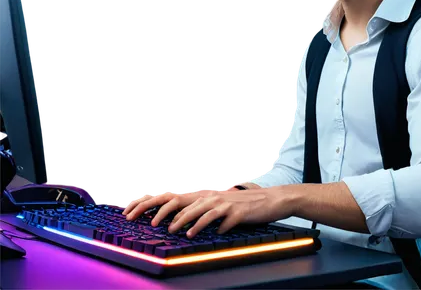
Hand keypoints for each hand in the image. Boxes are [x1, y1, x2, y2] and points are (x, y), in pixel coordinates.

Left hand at [122, 186, 293, 237]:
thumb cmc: (244, 205)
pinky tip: (202, 233)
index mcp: (206, 196)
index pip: (176, 198)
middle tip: (154, 225)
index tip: (141, 214)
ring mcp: (225, 204)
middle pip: (186, 203)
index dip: (157, 205)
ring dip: (188, 222)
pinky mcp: (237, 213)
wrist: (270, 200)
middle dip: (168, 213)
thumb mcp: (221, 205)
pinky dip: (210, 227)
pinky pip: (221, 221)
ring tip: (177, 232)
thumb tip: (184, 220)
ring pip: (202, 212)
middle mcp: (213, 198)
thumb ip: (204, 210)